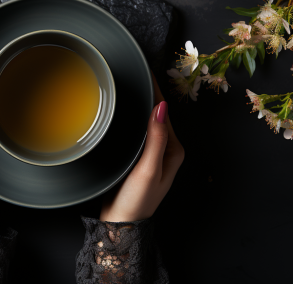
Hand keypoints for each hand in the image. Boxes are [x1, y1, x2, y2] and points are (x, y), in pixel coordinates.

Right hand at [100, 75, 183, 222]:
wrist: (121, 223)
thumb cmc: (136, 200)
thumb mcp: (148, 168)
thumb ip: (155, 138)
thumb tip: (161, 107)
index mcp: (173, 150)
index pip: (164, 113)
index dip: (156, 91)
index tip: (146, 71)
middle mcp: (165, 149)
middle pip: (156, 114)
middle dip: (149, 93)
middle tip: (135, 72)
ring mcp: (151, 152)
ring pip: (146, 120)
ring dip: (139, 104)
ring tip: (129, 84)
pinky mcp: (138, 156)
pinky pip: (137, 130)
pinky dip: (131, 116)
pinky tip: (122, 109)